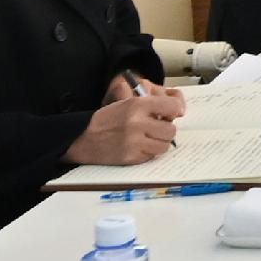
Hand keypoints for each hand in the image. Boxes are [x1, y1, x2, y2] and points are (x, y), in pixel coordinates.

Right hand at [69, 84, 183, 167]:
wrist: (83, 137)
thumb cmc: (107, 119)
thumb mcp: (126, 103)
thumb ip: (150, 106)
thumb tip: (177, 112)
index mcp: (137, 105)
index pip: (172, 106)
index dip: (175, 110)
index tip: (172, 114)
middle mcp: (137, 123)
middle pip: (171, 130)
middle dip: (166, 130)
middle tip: (158, 129)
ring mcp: (135, 142)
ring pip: (164, 146)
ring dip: (159, 143)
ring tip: (148, 139)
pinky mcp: (131, 158)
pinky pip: (152, 156)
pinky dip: (148, 153)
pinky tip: (138, 147)